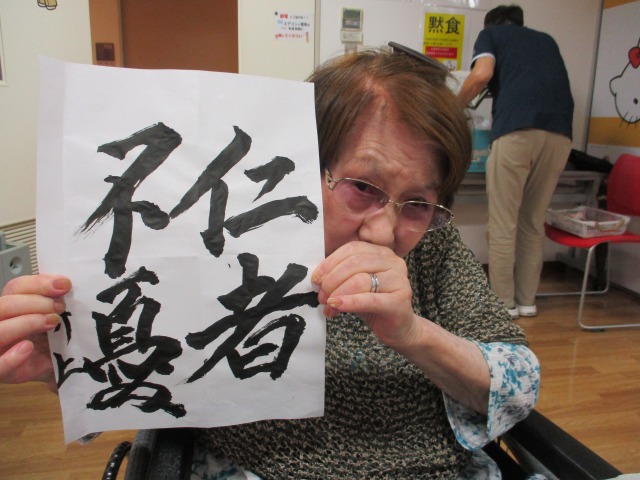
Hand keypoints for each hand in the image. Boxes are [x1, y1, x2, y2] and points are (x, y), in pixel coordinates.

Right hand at [0, 274, 71, 389]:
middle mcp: (0, 323)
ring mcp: (0, 348)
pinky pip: (0, 366)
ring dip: (27, 323)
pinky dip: (12, 357)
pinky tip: (28, 348)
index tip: (64, 285)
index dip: (38, 283)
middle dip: (35, 303)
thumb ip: (54, 299)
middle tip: (60, 307)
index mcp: (11, 307)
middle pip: (3, 306)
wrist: (62, 367)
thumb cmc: (56, 338)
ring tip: (52, 322)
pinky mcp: (4, 373)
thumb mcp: (56, 315)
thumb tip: (63, 284)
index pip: (15, 288)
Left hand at [311, 241, 418, 350]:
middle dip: (332, 280)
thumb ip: (340, 275)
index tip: (316, 279)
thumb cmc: (374, 304)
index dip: (330, 263)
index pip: (351, 249)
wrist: (398, 328)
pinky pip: (370, 299)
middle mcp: (393, 262)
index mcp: (381, 252)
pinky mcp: (400, 301)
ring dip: (338, 293)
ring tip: (328, 305)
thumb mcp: (355, 285)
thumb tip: (317, 278)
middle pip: (355, 263)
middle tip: (321, 296)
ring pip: (360, 280)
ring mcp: (399, 280)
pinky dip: (350, 302)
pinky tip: (337, 306)